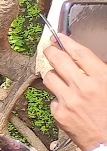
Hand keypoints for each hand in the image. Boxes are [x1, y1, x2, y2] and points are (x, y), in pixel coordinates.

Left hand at [43, 33, 106, 150]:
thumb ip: (101, 73)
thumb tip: (86, 62)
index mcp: (102, 78)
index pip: (79, 53)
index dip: (67, 42)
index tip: (59, 37)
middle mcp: (83, 87)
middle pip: (58, 60)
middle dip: (51, 51)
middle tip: (49, 48)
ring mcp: (68, 101)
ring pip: (49, 78)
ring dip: (53, 74)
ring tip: (58, 75)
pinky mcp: (59, 114)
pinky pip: (53, 99)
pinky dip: (58, 98)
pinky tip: (67, 102)